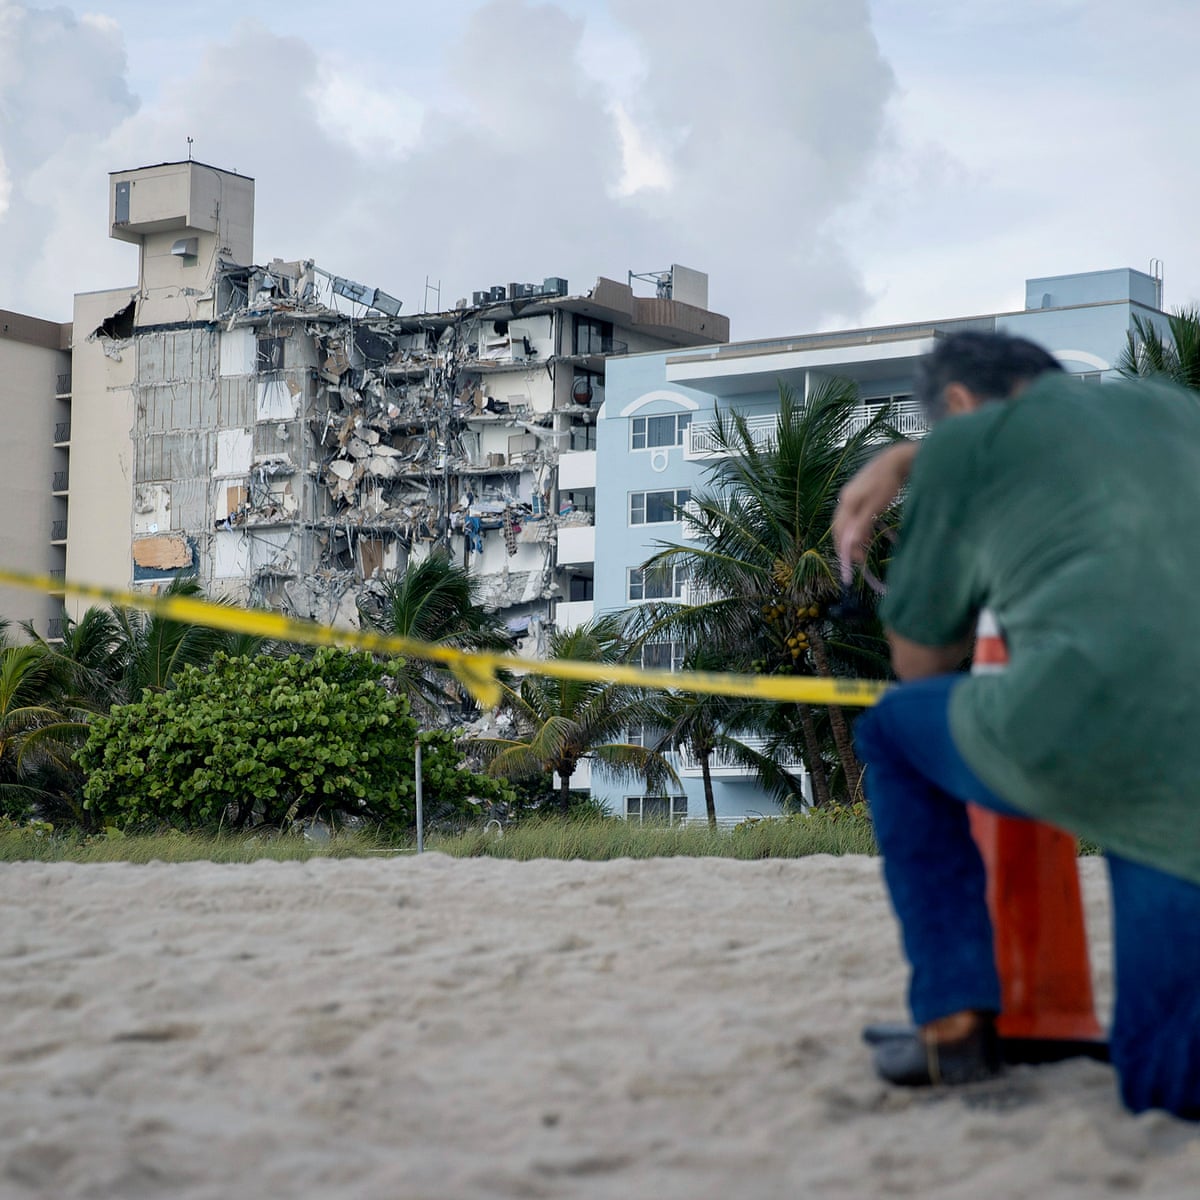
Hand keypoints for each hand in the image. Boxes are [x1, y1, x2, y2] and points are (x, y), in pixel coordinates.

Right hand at [833, 441, 917, 580]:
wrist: (895, 460)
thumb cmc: (888, 483)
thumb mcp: (876, 506)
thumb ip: (862, 524)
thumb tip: (851, 543)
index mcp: (847, 502)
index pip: (839, 530)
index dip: (845, 547)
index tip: (857, 562)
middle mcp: (845, 499)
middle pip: (840, 526)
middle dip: (846, 544)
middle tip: (859, 559)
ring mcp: (850, 495)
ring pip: (846, 521)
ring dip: (852, 536)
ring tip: (863, 548)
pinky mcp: (858, 494)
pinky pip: (853, 515)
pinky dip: (857, 527)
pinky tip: (866, 532)